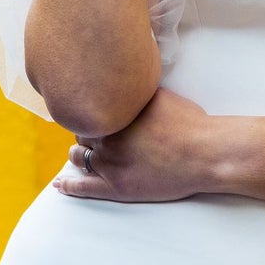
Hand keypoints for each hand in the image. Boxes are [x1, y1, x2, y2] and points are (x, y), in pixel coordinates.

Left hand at [55, 87, 220, 202]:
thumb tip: (124, 77)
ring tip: (81, 154)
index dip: (91, 113)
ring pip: (79, 157)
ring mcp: (108, 163)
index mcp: (114, 113)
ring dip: (79, 154)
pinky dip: (68, 185)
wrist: (204, 153)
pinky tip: (60, 185)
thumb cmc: (189, 123)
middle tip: (94, 134)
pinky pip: (83, 187)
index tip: (93, 114)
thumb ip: (135, 90)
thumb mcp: (158, 93)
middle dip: (86, 132)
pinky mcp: (116, 187)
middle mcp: (106, 136)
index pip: (87, 110)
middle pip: (82, 132)